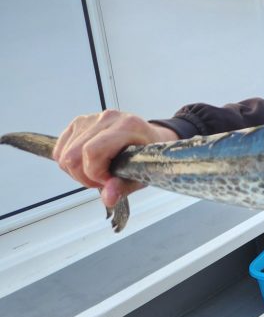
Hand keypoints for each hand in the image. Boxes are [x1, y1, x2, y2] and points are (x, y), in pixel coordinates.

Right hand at [52, 110, 178, 207]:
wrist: (150, 139)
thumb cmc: (148, 155)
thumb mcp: (143, 174)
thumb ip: (124, 187)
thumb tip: (108, 198)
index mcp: (127, 126)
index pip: (92, 152)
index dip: (96, 174)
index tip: (109, 181)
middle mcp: (107, 118)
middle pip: (73, 155)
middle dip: (85, 176)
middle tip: (102, 180)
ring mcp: (90, 118)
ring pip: (64, 155)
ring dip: (77, 172)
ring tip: (97, 172)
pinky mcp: (79, 123)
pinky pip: (59, 150)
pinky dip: (69, 164)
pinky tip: (88, 165)